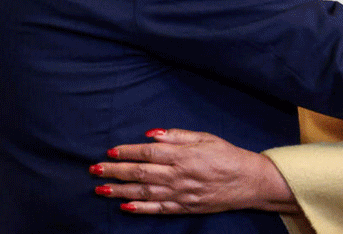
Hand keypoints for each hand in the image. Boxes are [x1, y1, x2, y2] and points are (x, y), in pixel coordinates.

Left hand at [90, 129, 297, 214]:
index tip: (110, 151)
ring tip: (100, 189)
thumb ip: (178, 136)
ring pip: (143, 192)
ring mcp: (180, 193)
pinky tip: (124, 207)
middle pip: (140, 173)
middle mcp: (178, 175)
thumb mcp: (205, 137)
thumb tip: (152, 134)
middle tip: (94, 170)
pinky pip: (157, 209)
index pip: (148, 152)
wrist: (248, 181)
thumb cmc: (227, 155)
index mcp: (183, 155)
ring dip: (119, 191)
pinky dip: (140, 209)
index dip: (127, 152)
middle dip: (115, 171)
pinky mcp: (184, 207)